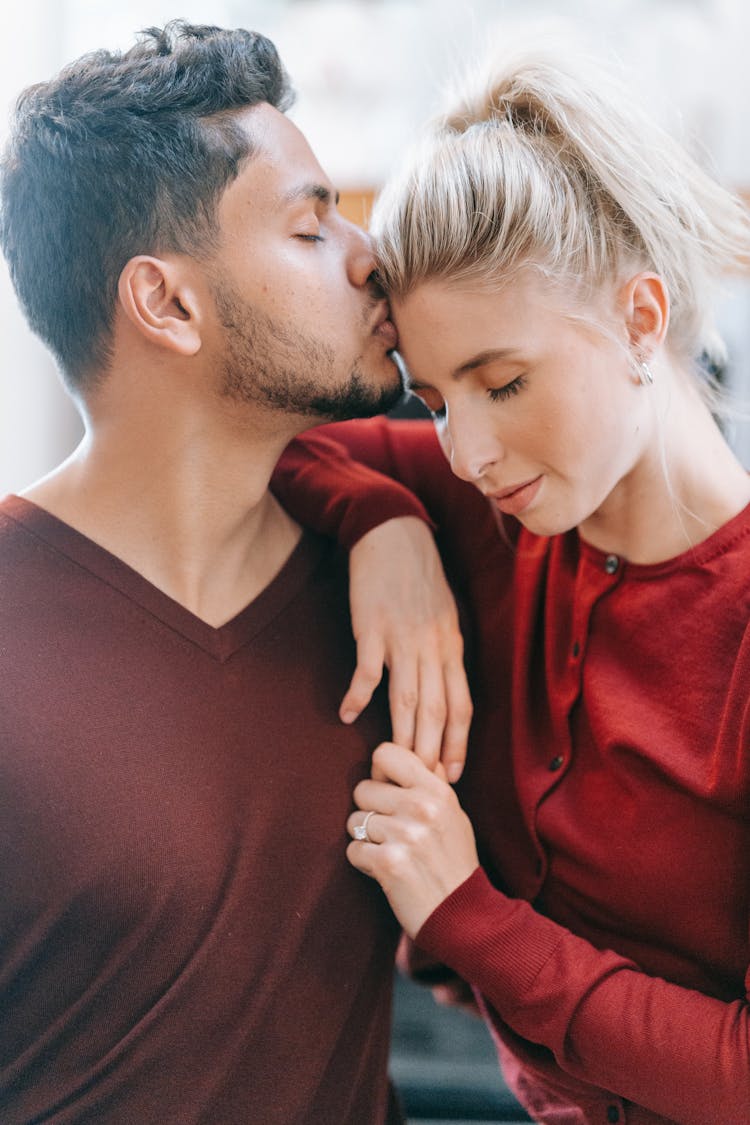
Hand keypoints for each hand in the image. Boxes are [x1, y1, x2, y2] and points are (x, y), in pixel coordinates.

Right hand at [339, 517, 471, 782]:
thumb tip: (442, 689)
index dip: (458, 744)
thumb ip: (443, 653)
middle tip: (423, 787)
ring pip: (407, 697)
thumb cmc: (419, 575)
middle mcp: (433, 647)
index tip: (452, 775)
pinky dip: (357, 695)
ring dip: (401, 734)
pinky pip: (367, 670)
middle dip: (431, 752)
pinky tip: (346, 716)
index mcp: (453, 646)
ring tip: (393, 764)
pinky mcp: (373, 627)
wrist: (394, 533)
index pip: (462, 706)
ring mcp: (403, 638)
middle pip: (436, 710)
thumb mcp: (444, 614)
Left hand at [346, 742, 479, 937]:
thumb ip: (431, 783)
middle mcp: (422, 807)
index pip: (385, 753)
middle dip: (370, 811)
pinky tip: (386, 870)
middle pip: (362, 789)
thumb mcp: (454, 814)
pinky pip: (352, 850)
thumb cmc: (454, 862)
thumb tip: (406, 753)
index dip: (379, 773)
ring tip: (391, 852)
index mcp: (437, 790)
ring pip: (354, 821)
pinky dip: (364, 863)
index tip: (388, 791)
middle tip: (391, 832)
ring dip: (366, 839)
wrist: (465, 915)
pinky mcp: (389, 863)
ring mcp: (405, 835)